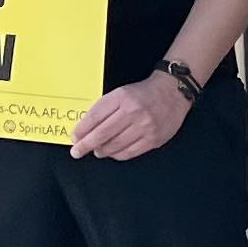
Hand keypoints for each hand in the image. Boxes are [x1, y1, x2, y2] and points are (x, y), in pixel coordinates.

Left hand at [68, 70, 188, 160]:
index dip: (82, 130)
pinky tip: (112, 152)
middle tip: (77, 151)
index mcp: (122, 97)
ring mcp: (144, 127)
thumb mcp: (121, 92)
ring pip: (115, 146)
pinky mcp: (153, 139)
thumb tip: (86, 129)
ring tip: (97, 151)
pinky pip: (129, 152)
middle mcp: (133, 112)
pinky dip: (117, 155)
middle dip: (86, 145)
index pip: (95, 117)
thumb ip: (105, 109)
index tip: (74, 138)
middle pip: (102, 134)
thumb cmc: (144, 92)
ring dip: (101, 151)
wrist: (173, 91)